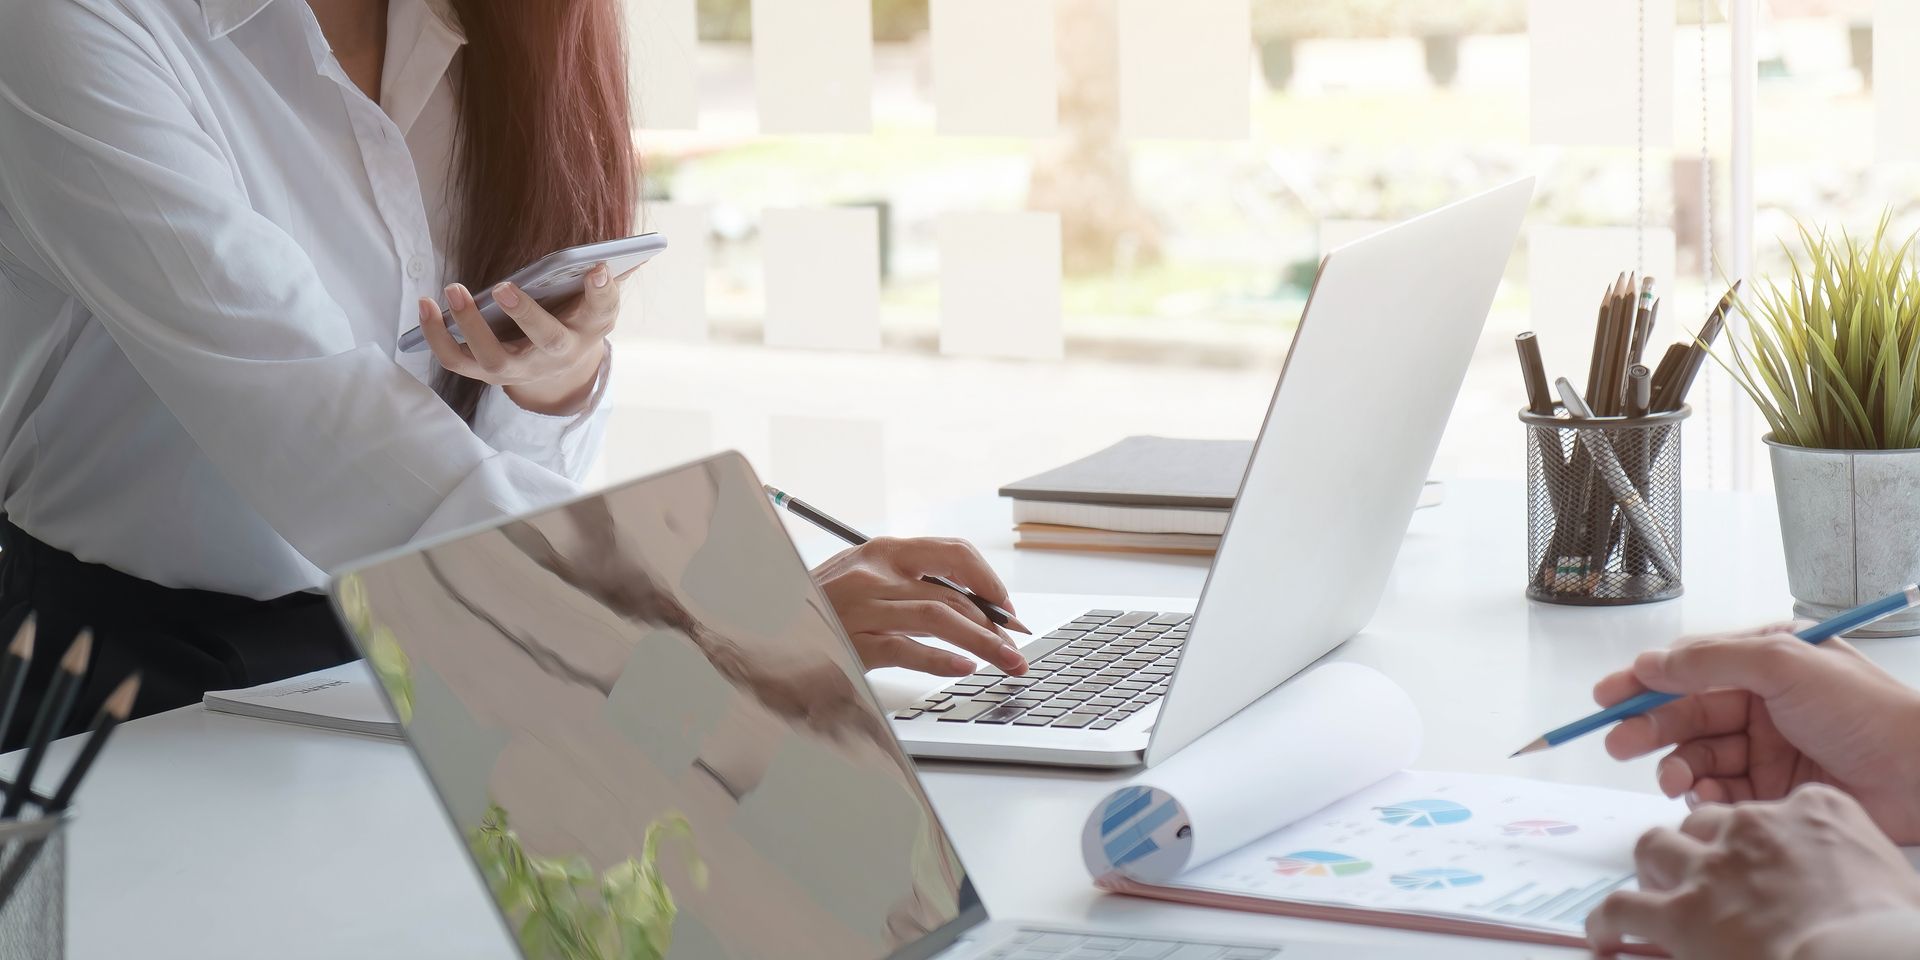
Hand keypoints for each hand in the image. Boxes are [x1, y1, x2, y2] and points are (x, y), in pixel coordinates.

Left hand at [418, 262, 627, 414]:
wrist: (556, 369)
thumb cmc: (574, 321)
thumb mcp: (594, 302)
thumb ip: (602, 281)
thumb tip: (614, 253)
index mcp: (587, 330)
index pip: (601, 311)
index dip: (602, 292)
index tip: (597, 268)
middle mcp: (556, 356)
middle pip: (547, 340)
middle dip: (526, 315)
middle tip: (504, 287)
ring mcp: (520, 369)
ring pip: (494, 358)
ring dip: (470, 325)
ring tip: (454, 289)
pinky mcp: (487, 373)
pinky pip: (457, 360)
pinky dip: (436, 336)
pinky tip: (425, 304)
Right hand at [813, 537, 1028, 677]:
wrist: (762, 626)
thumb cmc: (817, 606)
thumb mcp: (862, 580)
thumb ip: (906, 585)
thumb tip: (965, 605)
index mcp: (883, 552)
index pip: (953, 553)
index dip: (989, 581)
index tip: (1007, 607)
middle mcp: (875, 574)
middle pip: (954, 592)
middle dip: (995, 622)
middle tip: (1016, 645)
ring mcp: (862, 608)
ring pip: (940, 617)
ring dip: (983, 641)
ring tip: (1007, 660)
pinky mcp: (851, 643)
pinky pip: (906, 650)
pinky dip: (940, 659)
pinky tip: (963, 668)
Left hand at [1588, 785, 1919, 958]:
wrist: (1864, 958)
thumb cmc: (1890, 930)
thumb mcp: (1889, 874)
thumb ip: (1853, 863)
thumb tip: (1850, 889)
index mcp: (1815, 811)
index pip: (1774, 808)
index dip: (1761, 837)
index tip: (1763, 859)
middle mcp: (1755, 828)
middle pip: (1706, 821)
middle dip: (1700, 846)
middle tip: (1703, 877)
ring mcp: (1712, 867)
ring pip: (1656, 846)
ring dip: (1653, 868)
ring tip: (1653, 891)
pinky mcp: (1681, 911)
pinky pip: (1623, 906)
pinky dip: (1607, 920)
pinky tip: (1604, 935)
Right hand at [1594, 623, 1919, 842]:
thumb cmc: (1865, 710)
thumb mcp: (1784, 664)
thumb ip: (1711, 660)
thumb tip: (1649, 663)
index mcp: (1764, 662)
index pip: (1689, 668)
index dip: (1644, 682)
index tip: (1607, 696)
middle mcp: (1762, 702)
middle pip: (1686, 714)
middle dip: (1650, 728)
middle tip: (1620, 744)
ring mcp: (1768, 748)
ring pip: (1699, 755)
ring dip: (1676, 765)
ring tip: (1672, 779)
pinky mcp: (1774, 791)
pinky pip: (1722, 792)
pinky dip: (1704, 795)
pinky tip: (1703, 797)